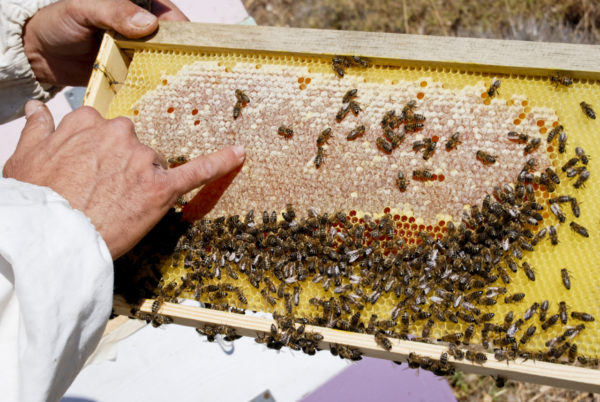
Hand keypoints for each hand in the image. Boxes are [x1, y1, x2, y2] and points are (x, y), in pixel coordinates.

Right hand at [3, 100, 245, 258]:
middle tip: (103, 193)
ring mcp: (142, 161)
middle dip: (124, 167)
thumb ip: (38, 128)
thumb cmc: (37, 200)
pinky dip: (220, 163)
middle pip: (134, 146)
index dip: (100, 155)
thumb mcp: (25, 157)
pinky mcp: (161, 188)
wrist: (53, 237)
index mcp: (89, 123)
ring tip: (119, 205)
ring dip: (144, 182)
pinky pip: (196, 172)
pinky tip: (239, 154)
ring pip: (155, 165)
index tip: (91, 171)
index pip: (105, 129)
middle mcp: (120, 135)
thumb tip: (36, 108)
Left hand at [22, 0, 188, 86]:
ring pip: (163, 64)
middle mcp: (140, 31)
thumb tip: (149, 25)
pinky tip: (163, 101)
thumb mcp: (83, 10)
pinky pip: (146, 82)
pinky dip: (154, 91)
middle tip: (193, 74)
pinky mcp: (129, 75)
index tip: (193, 47)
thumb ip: (114, 12)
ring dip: (171, 77)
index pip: (169, 15)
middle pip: (172, 43)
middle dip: (183, 57)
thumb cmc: (57, 23)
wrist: (38, 54)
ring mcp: (136, 54)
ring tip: (184, 92)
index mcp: (134, 7)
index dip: (185, 30)